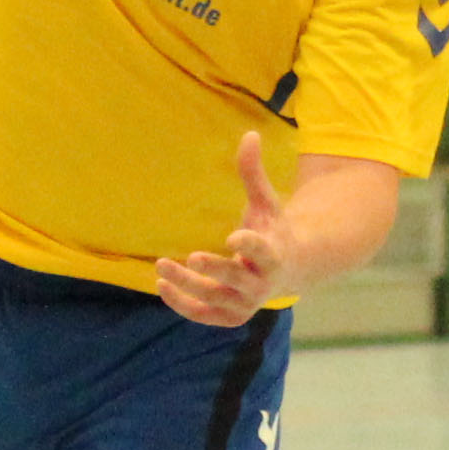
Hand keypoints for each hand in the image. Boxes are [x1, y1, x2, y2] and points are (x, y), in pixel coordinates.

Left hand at [153, 133, 290, 328]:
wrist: (287, 270)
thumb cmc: (271, 230)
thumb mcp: (265, 202)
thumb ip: (254, 173)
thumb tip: (250, 134)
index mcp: (274, 254)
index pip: (263, 252)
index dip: (250, 246)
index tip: (234, 237)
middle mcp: (263, 284)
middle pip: (237, 279)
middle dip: (215, 268)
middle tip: (191, 257)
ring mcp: (246, 303)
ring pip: (215, 298)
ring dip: (188, 285)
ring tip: (161, 266)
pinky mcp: (230, 315)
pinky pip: (204, 314)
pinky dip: (183, 304)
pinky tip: (162, 286)